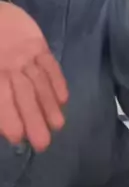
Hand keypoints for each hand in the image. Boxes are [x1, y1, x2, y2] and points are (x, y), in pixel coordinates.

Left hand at [0, 4, 68, 151]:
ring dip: (49, 104)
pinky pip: (49, 63)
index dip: (9, 118)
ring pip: (39, 81)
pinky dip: (57, 80)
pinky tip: (64, 98)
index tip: (18, 139)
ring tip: (58, 125)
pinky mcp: (38, 43)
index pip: (2, 99)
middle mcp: (10, 65)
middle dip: (34, 119)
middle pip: (23, 94)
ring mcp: (27, 53)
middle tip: (43, 144)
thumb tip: (3, 117)